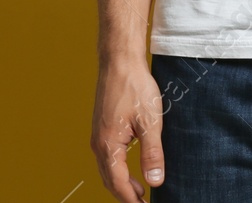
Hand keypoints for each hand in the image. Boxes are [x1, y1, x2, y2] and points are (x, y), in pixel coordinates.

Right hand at [90, 59, 165, 201]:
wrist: (120, 62)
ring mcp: (98, 136)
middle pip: (109, 180)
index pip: (118, 183)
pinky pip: (107, 157)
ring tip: (140, 191)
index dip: (131, 199)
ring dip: (122, 182)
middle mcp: (98, 144)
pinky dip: (118, 169)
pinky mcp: (102, 128)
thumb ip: (152, 153)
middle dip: (126, 195)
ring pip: (107, 169)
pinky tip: (131, 168)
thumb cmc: (135, 88)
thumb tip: (154, 181)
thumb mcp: (150, 122)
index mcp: (108, 146)